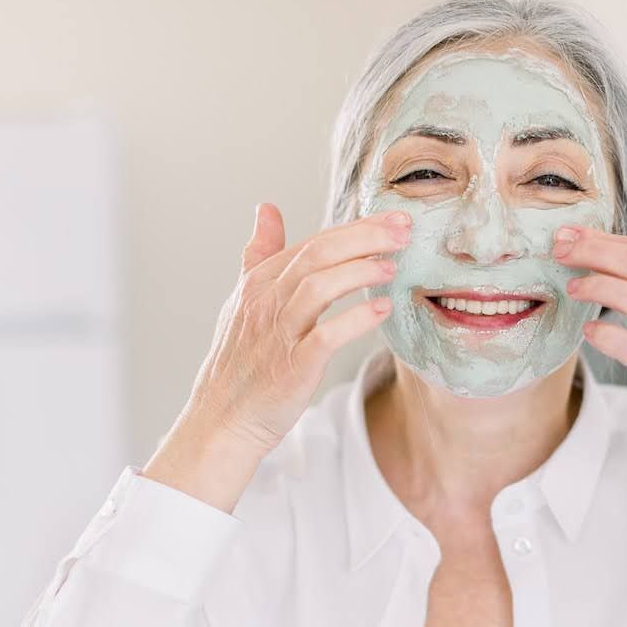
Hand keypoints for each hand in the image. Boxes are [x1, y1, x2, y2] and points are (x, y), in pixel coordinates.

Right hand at [181, 203, 411, 457]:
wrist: (222, 418)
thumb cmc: (240, 361)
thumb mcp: (243, 299)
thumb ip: (259, 253)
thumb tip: (266, 208)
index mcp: (260, 282)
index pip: (313, 242)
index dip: (356, 227)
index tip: (394, 219)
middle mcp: (268, 301)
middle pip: (319, 255)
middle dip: (364, 237)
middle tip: (404, 230)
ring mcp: (279, 333)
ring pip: (319, 287)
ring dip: (360, 272)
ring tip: (393, 266)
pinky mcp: (293, 366)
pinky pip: (326, 336)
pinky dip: (356, 320)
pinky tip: (382, 309)